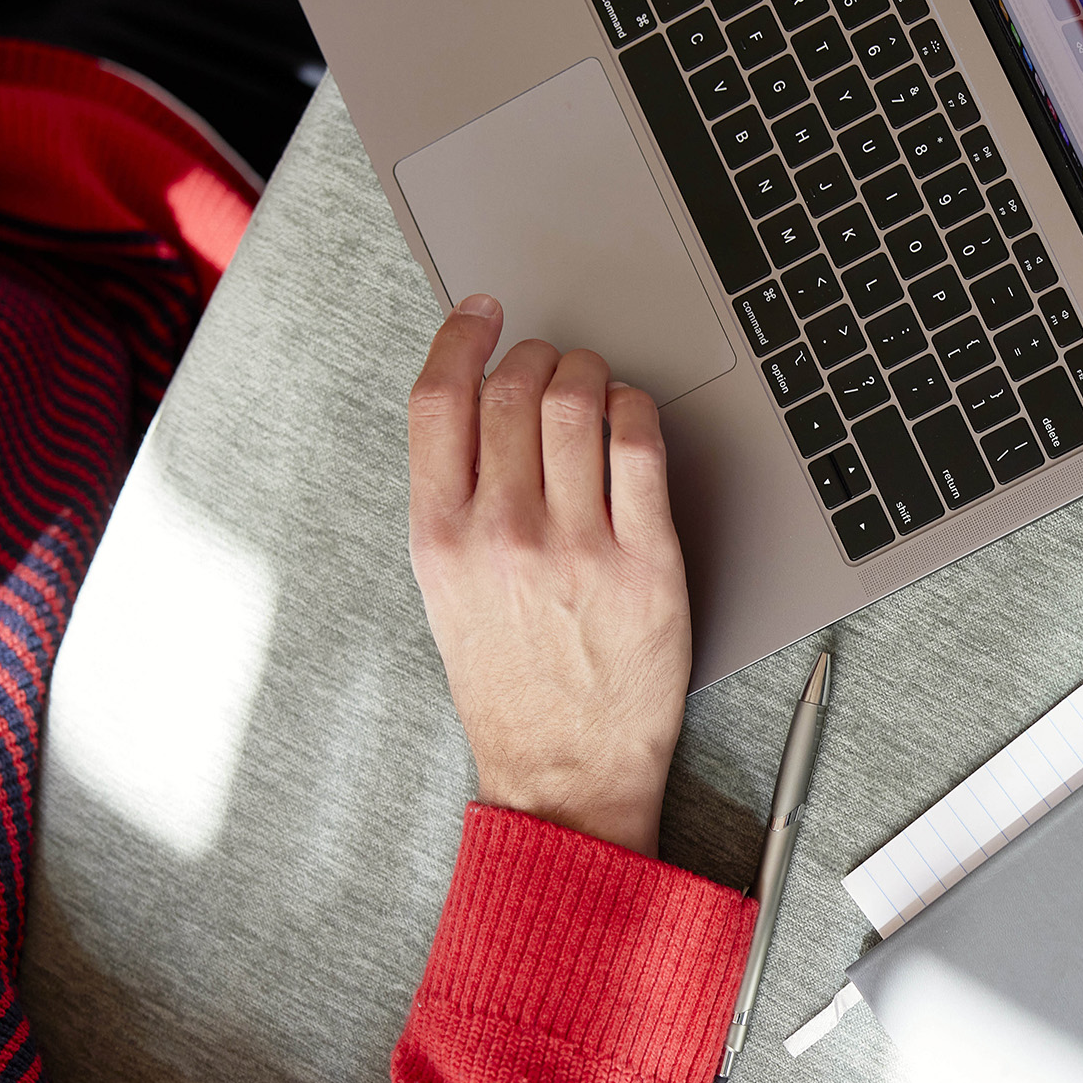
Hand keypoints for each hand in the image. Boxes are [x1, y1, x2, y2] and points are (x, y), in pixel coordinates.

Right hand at [406, 294, 690, 856]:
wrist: (565, 770)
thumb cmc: (510, 682)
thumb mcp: (447, 590)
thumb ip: (455, 498)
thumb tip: (479, 401)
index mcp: (438, 537)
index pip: (437, 399)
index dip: (462, 334)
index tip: (485, 312)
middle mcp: (501, 534)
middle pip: (516, 385)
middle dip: (540, 354)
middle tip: (555, 365)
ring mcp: (575, 546)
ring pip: (581, 400)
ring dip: (593, 373)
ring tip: (597, 391)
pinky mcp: (645, 561)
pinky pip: (643, 444)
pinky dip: (639, 411)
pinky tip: (634, 420)